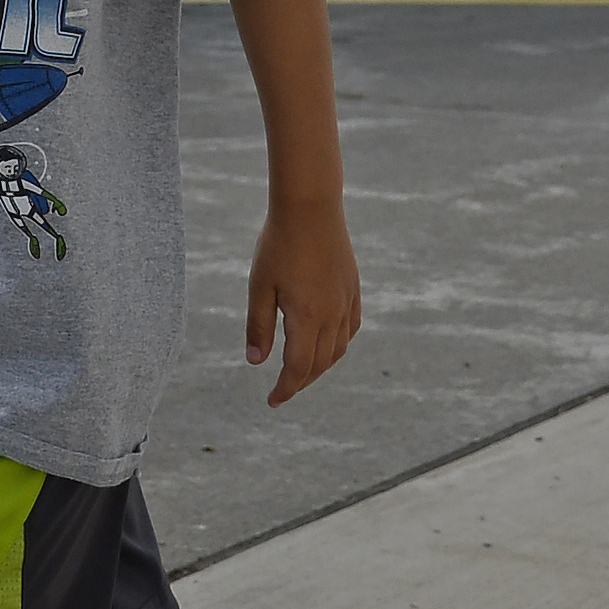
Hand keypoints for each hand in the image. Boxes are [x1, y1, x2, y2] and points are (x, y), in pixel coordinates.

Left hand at [246, 200, 361, 406]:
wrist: (310, 206)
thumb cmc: (278, 243)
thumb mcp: (259, 286)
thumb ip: (258, 327)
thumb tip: (256, 363)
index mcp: (306, 316)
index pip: (298, 368)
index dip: (285, 389)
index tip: (272, 401)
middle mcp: (332, 314)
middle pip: (319, 364)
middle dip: (300, 382)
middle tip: (281, 391)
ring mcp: (346, 301)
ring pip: (338, 349)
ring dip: (320, 367)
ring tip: (301, 372)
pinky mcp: (353, 288)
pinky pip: (351, 328)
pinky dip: (339, 345)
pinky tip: (327, 345)